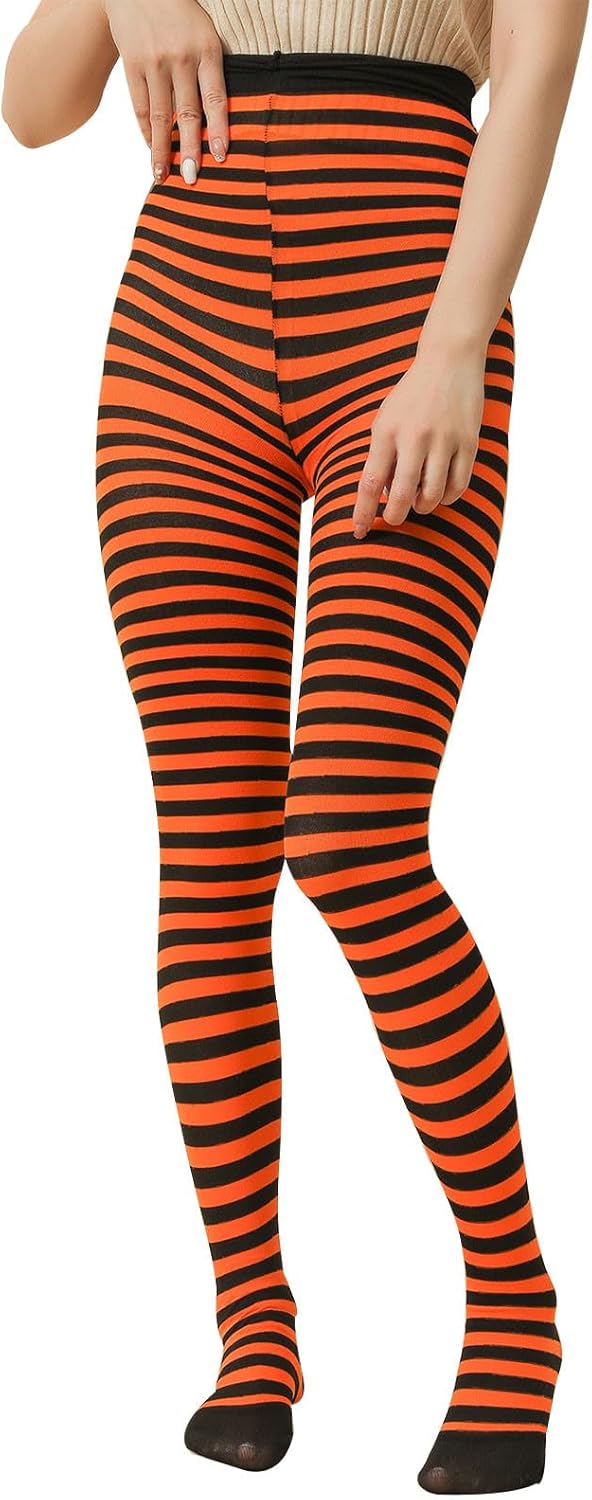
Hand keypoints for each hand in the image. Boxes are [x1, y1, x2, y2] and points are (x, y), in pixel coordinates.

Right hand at [101, 0, 227, 183]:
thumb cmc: (180, 14)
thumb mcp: (204, 33)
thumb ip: (210, 70)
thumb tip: (215, 119)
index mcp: (206, 48)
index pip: (215, 98)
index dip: (218, 130)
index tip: (220, 157)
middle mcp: (180, 57)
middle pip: (187, 113)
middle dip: (189, 149)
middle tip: (192, 178)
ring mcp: (154, 61)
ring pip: (160, 116)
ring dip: (161, 149)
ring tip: (162, 175)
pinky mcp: (132, 64)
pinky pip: (139, 105)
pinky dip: (145, 129)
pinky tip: (150, 148)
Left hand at [352, 340, 486, 536]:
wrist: (449, 359)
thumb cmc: (412, 396)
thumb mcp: (386, 420)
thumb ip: (382, 456)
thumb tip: (385, 495)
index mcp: (387, 431)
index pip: (370, 482)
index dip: (363, 512)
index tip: (358, 532)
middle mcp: (414, 436)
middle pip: (402, 494)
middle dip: (396, 516)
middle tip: (395, 518)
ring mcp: (444, 439)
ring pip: (433, 494)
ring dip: (424, 506)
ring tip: (420, 500)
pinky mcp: (468, 441)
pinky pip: (458, 485)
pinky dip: (448, 497)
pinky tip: (442, 493)